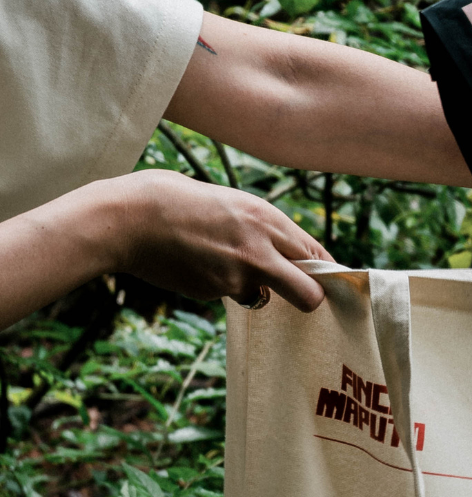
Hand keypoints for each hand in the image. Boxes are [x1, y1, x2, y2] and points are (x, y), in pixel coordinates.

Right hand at [116, 170, 332, 309]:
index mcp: (266, 217)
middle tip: (302, 298)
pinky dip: (218, 286)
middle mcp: (260, 249)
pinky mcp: (213, 292)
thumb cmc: (172, 198)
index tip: (322, 277)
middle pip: (310, 293)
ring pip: (264, 295)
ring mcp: (237, 276)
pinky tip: (193, 263)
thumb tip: (279, 248)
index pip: (316, 254)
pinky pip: (228, 294)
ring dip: (254, 288)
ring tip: (220, 260)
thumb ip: (258, 226)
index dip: (322, 270)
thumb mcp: (228, 200)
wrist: (125, 218)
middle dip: (309, 299)